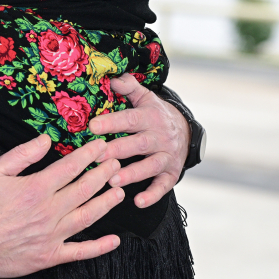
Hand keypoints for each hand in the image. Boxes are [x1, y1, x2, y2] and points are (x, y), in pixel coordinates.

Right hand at [0, 135, 125, 278]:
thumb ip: (22, 155)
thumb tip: (45, 140)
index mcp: (36, 189)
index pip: (70, 168)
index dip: (89, 155)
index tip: (102, 147)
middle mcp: (49, 211)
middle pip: (84, 189)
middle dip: (104, 174)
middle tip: (117, 164)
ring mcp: (51, 236)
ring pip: (87, 216)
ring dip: (106, 203)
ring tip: (120, 192)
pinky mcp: (49, 256)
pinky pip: (80, 252)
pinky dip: (99, 247)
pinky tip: (114, 241)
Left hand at [87, 74, 188, 208]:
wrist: (186, 130)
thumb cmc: (154, 114)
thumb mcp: (145, 97)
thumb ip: (128, 87)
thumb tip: (111, 76)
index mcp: (150, 117)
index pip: (130, 119)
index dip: (112, 122)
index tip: (93, 126)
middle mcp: (160, 137)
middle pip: (139, 144)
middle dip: (118, 151)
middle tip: (97, 157)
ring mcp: (166, 156)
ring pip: (150, 166)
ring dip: (132, 174)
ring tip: (112, 181)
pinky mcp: (171, 173)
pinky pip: (163, 186)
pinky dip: (152, 195)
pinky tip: (138, 201)